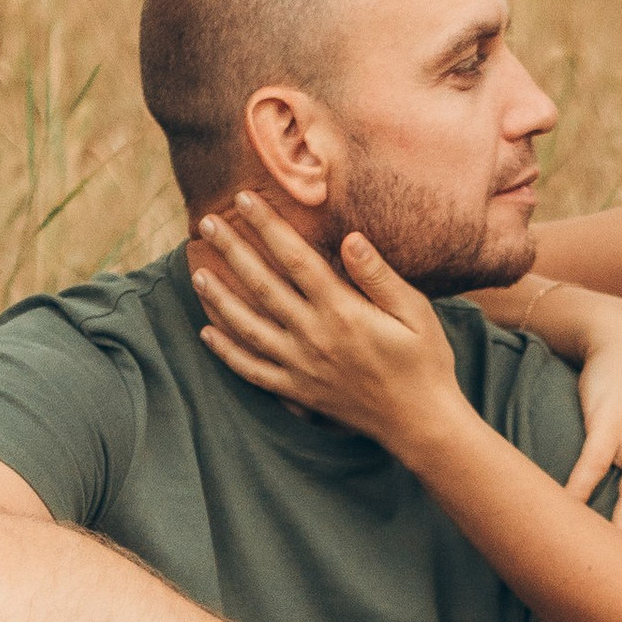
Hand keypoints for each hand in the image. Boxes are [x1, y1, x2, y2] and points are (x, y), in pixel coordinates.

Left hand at [190, 197, 459, 453]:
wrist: (420, 422)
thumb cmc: (424, 361)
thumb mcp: (414, 312)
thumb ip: (378, 275)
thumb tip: (350, 238)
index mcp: (341, 311)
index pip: (295, 258)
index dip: (267, 226)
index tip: (246, 199)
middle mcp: (313, 336)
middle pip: (262, 285)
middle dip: (233, 250)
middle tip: (208, 223)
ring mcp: (300, 366)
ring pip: (247, 327)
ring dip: (219, 298)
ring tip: (197, 273)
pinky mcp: (297, 391)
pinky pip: (252, 371)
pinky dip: (226, 352)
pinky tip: (206, 334)